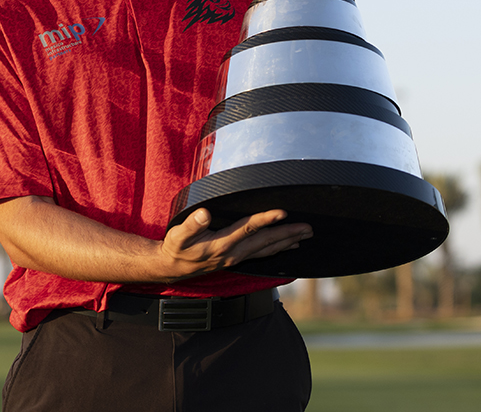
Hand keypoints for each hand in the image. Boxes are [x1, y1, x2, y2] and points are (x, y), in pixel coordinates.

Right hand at [157, 207, 312, 280]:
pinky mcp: (236, 260)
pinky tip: (288, 247)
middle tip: (308, 228)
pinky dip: (277, 250)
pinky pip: (262, 255)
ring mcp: (236, 258)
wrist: (172, 268)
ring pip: (267, 250)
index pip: (248, 229)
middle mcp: (233, 253)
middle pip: (265, 241)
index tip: (282, 212)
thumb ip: (192, 224)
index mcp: (222, 244)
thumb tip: (204, 214)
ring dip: (287, 242)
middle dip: (287, 234)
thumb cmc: (176, 248)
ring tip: (304, 236)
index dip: (266, 220)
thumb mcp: (178, 235)